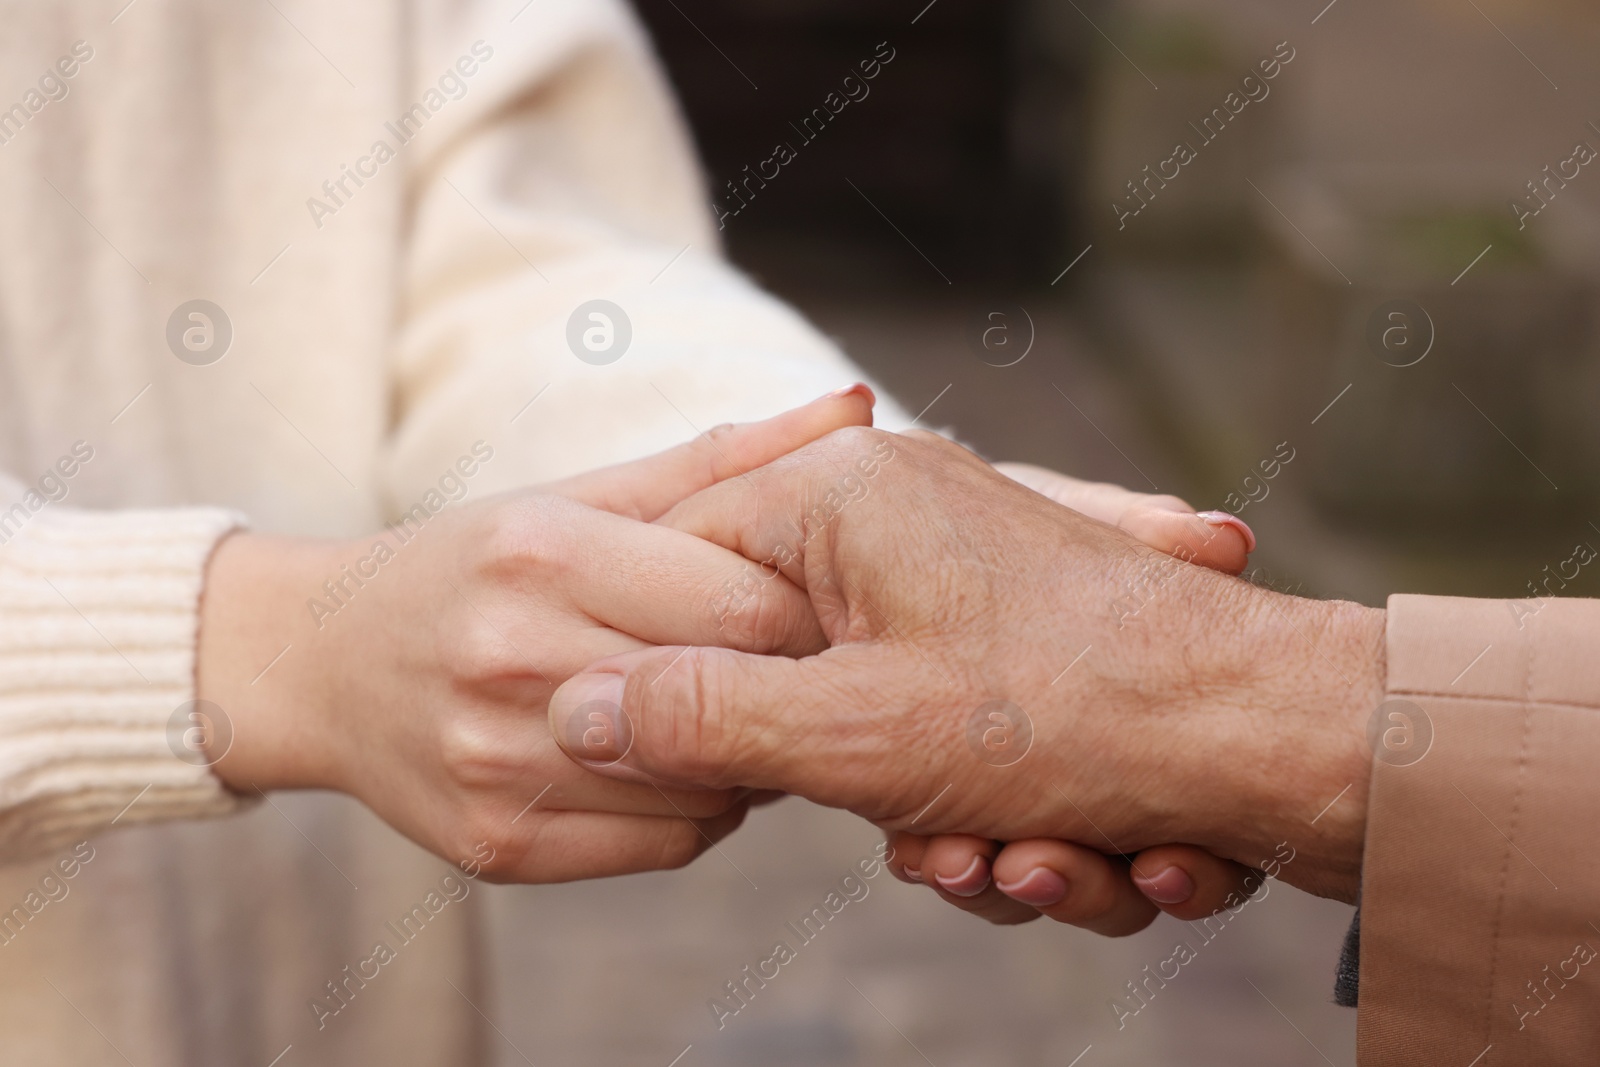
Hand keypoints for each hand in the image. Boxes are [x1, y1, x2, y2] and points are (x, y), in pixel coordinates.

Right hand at [194, 390, 872, 881]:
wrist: (319, 663)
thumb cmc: (479, 562)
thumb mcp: (585, 495)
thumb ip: (726, 462)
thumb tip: (857, 408)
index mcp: (542, 550)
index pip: (742, 603)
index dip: (810, 616)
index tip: (830, 613)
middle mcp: (510, 655)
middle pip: (727, 690)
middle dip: (792, 684)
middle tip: (813, 670)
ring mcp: (496, 760)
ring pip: (706, 785)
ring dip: (754, 754)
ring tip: (747, 713)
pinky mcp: (495, 844)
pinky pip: (662, 844)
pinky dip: (703, 810)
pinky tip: (691, 767)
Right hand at [549, 428, 1384, 899]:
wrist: (1289, 733)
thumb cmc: (1069, 705)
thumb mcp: (852, 731)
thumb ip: (698, 719)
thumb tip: (574, 712)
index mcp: (839, 498)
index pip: (686, 569)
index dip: (681, 679)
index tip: (710, 762)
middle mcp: (903, 518)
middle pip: (797, 672)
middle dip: (872, 795)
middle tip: (948, 843)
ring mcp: (970, 581)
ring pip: (895, 737)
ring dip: (965, 834)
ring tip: (1057, 862)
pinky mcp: (1024, 644)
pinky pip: (972, 748)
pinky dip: (1024, 820)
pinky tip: (1106, 851)